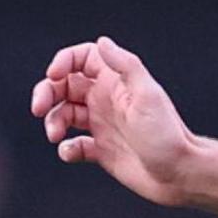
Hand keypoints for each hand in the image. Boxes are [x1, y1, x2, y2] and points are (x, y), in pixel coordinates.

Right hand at [29, 37, 200, 206]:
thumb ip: (125, 66)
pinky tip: (71, 152)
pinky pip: (73, 145)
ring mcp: (102, 125)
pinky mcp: (100, 150)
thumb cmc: (166, 135)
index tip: (53, 76)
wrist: (179, 175)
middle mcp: (106, 100)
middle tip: (38, 109)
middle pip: (64, 86)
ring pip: (63, 114)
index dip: (63, 62)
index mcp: (116, 82)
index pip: (82, 59)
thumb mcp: (147, 95)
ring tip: (55, 135)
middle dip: (46, 94)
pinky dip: (66, 148)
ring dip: (52, 122)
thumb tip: (102, 42)